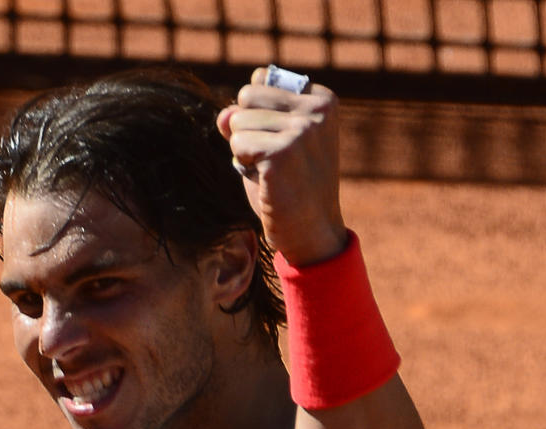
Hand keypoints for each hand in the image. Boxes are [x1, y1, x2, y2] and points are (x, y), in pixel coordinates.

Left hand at [216, 68, 346, 265]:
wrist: (311, 231)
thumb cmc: (290, 186)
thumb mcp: (269, 143)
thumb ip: (245, 120)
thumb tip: (223, 115)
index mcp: (322, 99)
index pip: (260, 80)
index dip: (256, 113)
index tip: (281, 142)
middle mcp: (317, 109)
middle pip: (246, 95)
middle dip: (247, 128)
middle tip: (272, 158)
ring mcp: (303, 129)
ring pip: (237, 121)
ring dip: (244, 150)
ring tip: (271, 171)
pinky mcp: (283, 152)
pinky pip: (237, 143)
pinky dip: (243, 164)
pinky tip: (267, 180)